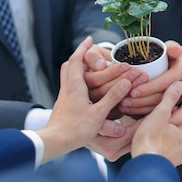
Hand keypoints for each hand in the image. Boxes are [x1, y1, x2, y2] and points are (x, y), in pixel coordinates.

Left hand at [36, 37, 131, 162]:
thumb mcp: (98, 114)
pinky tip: (85, 88)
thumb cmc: (75, 130)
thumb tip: (126, 81)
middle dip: (79, 56)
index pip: (77, 59)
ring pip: (67, 76)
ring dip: (76, 68)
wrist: (54, 143)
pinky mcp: (63, 105)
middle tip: (87, 52)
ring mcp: (63, 97)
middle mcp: (66, 88)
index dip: (83, 48)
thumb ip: (113, 97)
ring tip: (87, 67)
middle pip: (69, 65)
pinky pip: (68, 86)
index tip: (90, 39)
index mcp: (74, 85)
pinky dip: (76, 81)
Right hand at [84, 43, 147, 118]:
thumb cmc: (94, 60)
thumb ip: (92, 56)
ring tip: (143, 79)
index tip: (126, 65)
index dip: (112, 72)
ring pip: (113, 102)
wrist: (95, 72)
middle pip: (106, 92)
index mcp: (78, 83)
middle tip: (139, 72)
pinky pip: (118, 112)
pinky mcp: (105, 116)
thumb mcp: (91, 54)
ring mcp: (94, 109)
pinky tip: (141, 93)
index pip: (96, 79)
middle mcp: (84, 99)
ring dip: (130, 89)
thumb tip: (100, 65)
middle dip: (124, 80)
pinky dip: (131, 102)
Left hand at [119, 41, 181, 115]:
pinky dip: (142, 112)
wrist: (177, 64)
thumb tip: (175, 50)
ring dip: (139, 108)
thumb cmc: (169, 53)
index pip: (164, 82)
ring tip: (122, 106)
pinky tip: (129, 111)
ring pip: (158, 106)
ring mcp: (178, 96)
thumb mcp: (171, 47)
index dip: (149, 88)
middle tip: (123, 102)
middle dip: (141, 101)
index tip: (133, 91)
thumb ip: (172, 47)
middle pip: (161, 97)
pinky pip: (156, 111)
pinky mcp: (172, 103)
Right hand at [131, 81, 181, 165]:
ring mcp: (171, 162)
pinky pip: (167, 162)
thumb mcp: (160, 114)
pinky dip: (164, 156)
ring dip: (176, 152)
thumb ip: (169, 99)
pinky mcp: (160, 167)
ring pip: (180, 158)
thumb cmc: (151, 140)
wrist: (143, 165)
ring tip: (168, 144)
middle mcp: (181, 153)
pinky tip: (156, 151)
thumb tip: (178, 84)